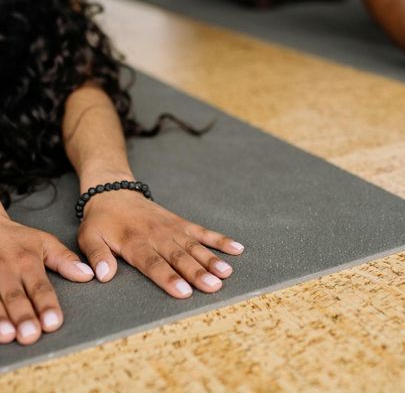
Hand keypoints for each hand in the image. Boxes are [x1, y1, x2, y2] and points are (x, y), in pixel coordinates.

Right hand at [0, 216, 93, 344]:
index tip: (53, 323)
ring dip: (1, 319)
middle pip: (16, 296)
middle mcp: (7, 270)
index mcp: (27, 261)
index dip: (47, 305)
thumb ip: (65, 260)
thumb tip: (88, 275)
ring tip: (9, 336)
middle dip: (24, 316)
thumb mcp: (45, 243)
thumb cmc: (19, 240)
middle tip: (31, 335)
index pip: (40, 287)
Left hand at [77, 190, 244, 297]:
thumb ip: (97, 255)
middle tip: (214, 286)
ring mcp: (173, 229)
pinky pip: (203, 232)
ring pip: (194, 246)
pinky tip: (236, 249)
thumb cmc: (102, 221)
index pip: (154, 264)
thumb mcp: (88, 237)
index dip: (169, 278)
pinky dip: (220, 240)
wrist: (115, 193)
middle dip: (197, 273)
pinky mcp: (182, 223)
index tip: (184, 292)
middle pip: (179, 257)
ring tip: (226, 273)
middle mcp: (158, 236)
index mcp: (135, 243)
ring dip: (211, 260)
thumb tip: (103, 275)